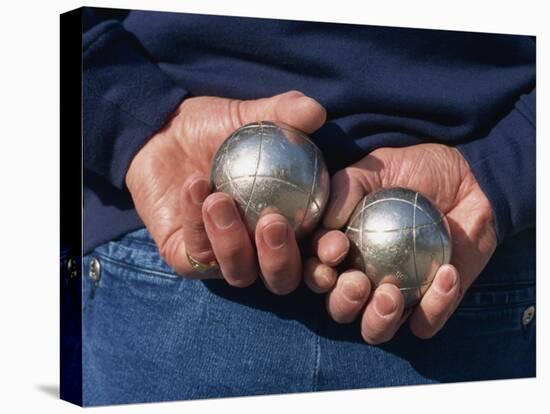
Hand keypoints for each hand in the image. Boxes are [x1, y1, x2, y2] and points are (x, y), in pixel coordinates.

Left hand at [126, 91, 325, 292]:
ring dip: (232, 242)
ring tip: (220, 199)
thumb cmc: (216, 128)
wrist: (164, 131)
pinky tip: (195, 188)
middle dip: (280, 260)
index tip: (333, 240)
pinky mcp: (187, 259)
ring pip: (240, 273)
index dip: (328, 252)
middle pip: (281, 279)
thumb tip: (316, 112)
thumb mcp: (251, 115)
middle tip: (272, 222)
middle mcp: (259, 251)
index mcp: (288, 227)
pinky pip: (197, 254)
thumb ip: (284, 113)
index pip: (316, 252)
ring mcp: (223, 259)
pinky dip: (197, 223)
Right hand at [304, 144, 497, 341]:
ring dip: (378, 320)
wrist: (468, 178)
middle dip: (342, 302)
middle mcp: (363, 280)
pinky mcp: (434, 305)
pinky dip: (434, 307)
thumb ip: (345, 188)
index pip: (317, 271)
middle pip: (340, 309)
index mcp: (342, 253)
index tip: (338, 247)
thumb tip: (326, 224)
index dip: (317, 268)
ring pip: (377, 329)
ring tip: (390, 294)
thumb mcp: (375, 167)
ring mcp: (399, 296)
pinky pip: (426, 323)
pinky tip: (446, 274)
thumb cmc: (415, 171)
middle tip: (358, 281)